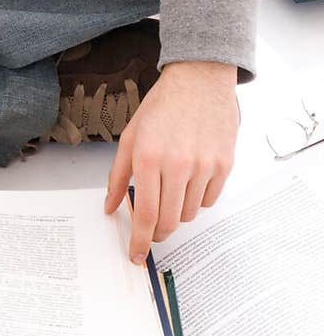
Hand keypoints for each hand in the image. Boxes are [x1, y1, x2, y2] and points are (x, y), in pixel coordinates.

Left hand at [104, 60, 238, 263]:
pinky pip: (209, 200)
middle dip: (158, 232)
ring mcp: (205, 165)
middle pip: (170, 221)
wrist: (199, 80)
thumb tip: (110, 207)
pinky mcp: (225, 165)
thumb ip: (118, 175)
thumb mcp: (131, 137)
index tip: (136, 255)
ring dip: (178, 212)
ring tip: (171, 188)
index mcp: (149, 157)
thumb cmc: (162, 107)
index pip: (145, 214)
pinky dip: (197, 198)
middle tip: (152, 229)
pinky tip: (190, 179)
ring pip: (190, 213)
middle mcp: (178, 164)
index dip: (139, 240)